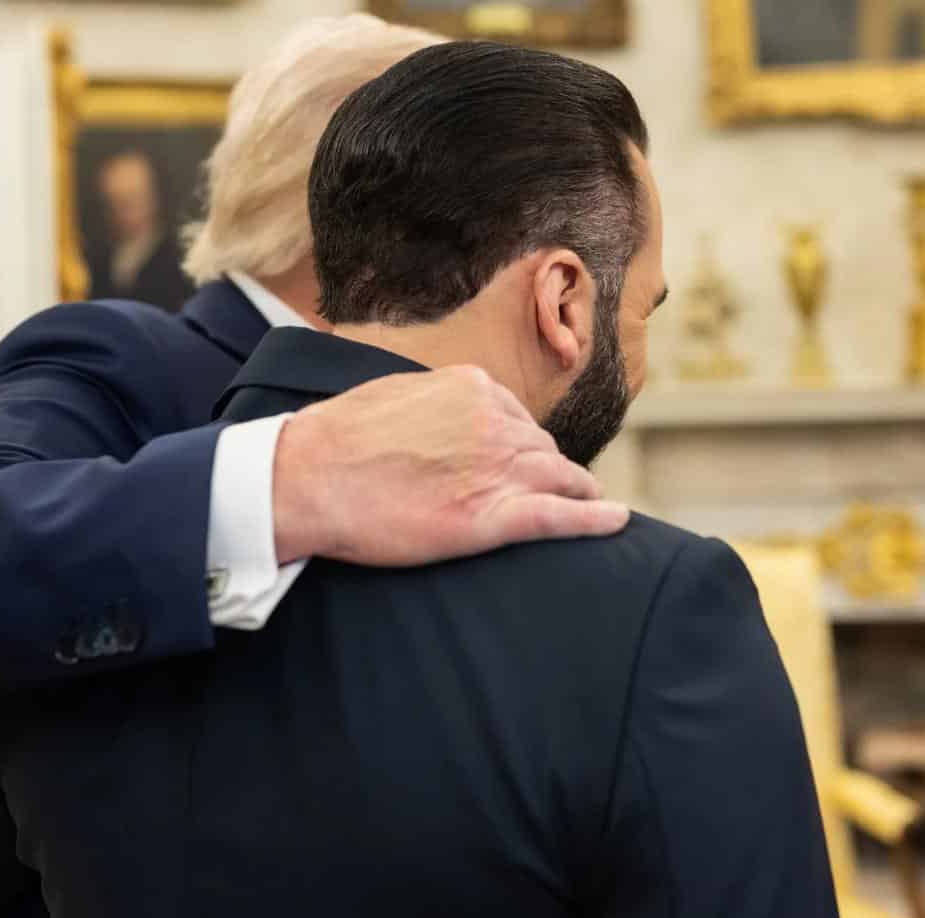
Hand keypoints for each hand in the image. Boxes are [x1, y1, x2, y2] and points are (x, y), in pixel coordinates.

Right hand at [272, 366, 628, 565]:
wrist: (307, 477)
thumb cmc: (334, 440)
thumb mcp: (392, 396)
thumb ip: (431, 402)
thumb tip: (440, 413)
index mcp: (472, 388)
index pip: (515, 417)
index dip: (518, 444)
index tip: (515, 460)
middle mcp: (495, 422)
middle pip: (541, 448)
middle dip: (546, 468)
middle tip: (550, 490)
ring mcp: (498, 468)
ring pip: (560, 477)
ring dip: (576, 491)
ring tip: (591, 505)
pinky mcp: (492, 516)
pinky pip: (561, 516)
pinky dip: (595, 519)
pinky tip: (617, 521)